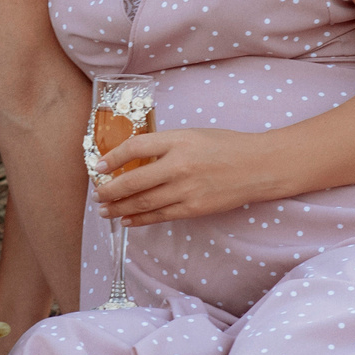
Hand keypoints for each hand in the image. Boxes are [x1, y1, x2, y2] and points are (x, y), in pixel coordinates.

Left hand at [93, 128, 268, 225]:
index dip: (112, 158)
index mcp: (177, 140)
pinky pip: (160, 216)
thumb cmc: (225, 146)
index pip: (134, 147)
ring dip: (119, 208)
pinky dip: (140, 219)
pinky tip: (127, 220)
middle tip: (96, 195)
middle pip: (133, 181)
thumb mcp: (192, 135)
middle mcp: (179, 165)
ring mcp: (186, 189)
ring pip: (143, 203)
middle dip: (109, 191)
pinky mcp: (194, 208)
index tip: (98, 166)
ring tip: (105, 210)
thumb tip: (132, 159)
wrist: (258, 166)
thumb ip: (164, 145)